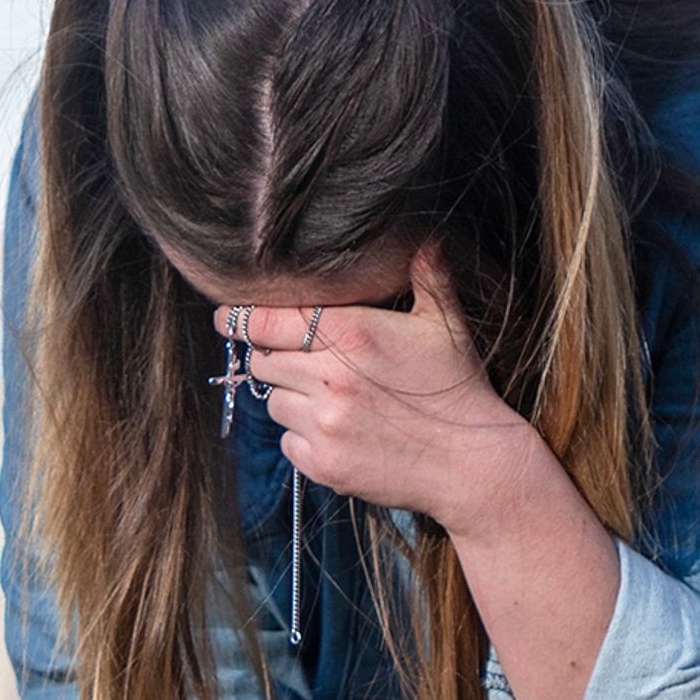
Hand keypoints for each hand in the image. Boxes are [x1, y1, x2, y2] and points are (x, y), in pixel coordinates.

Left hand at [232, 248, 557, 536]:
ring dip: (291, 399)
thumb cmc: (459, 390)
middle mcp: (330, 378)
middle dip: (274, 358)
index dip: (240, 318)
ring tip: (329, 400)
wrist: (473, 466)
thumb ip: (428, 275)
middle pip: (263, 361)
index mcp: (351, 334)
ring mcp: (324, 425)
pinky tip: (338, 433)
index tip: (226, 317)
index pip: (267, 320)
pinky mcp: (325, 466)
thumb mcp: (446, 325)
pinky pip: (288, 445)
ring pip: (273, 404)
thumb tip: (426, 233)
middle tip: (300, 362)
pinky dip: (303, 439)